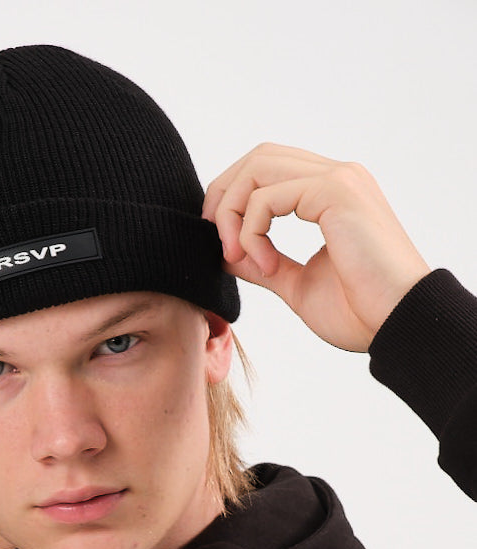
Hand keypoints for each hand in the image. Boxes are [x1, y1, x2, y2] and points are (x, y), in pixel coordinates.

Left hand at [202, 144, 431, 350]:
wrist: (397, 324)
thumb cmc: (359, 311)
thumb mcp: (296, 284)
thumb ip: (262, 262)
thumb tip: (226, 253)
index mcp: (330, 194)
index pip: (267, 169)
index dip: (233, 199)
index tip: (224, 245)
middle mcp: (336, 177)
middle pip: (257, 158)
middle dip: (224, 198)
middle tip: (219, 245)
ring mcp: (338, 180)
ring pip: (258, 168)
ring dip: (233, 214)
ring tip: (237, 257)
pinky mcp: (336, 192)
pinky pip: (268, 196)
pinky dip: (252, 231)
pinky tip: (268, 266)